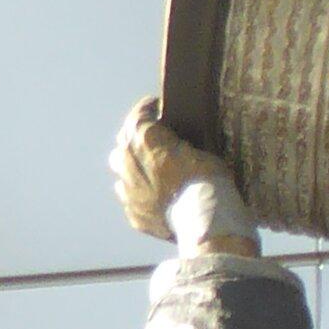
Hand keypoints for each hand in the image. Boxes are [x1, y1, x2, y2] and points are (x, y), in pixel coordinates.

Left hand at [111, 97, 236, 241]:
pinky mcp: (133, 213)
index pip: (140, 114)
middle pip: (125, 140)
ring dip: (131, 164)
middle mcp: (128, 159)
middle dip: (137, 136)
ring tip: (148, 167)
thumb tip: (176, 147)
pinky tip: (155, 195)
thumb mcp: (200, 150)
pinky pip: (131, 197)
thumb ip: (178, 144)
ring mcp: (128, 188)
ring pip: (120, 168)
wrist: (205, 220)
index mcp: (144, 136)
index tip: (156, 108)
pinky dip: (140, 193)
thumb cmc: (208, 180)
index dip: (149, 109)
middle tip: (152, 139)